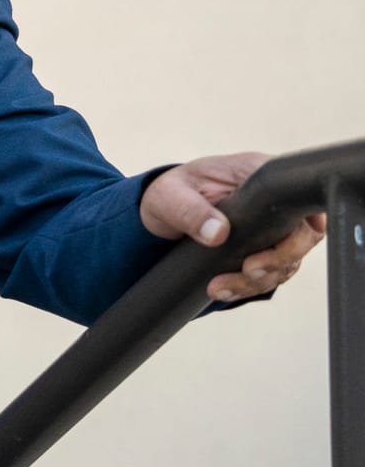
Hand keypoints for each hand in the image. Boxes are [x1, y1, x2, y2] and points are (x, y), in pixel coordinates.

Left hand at [140, 152, 327, 301]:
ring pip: (287, 260)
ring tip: (220, 289)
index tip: (271, 252)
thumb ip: (190, 210)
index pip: (300, 199)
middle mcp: (274, 200)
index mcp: (258, 174)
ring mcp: (273, 226)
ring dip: (258, 281)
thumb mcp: (170, 196)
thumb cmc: (170, 193)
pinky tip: (225, 291)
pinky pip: (271, 272)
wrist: (162, 212)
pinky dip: (249, 287)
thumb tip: (218, 233)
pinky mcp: (265, 247)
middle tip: (247, 272)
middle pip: (303, 235)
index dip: (299, 229)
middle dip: (279, 262)